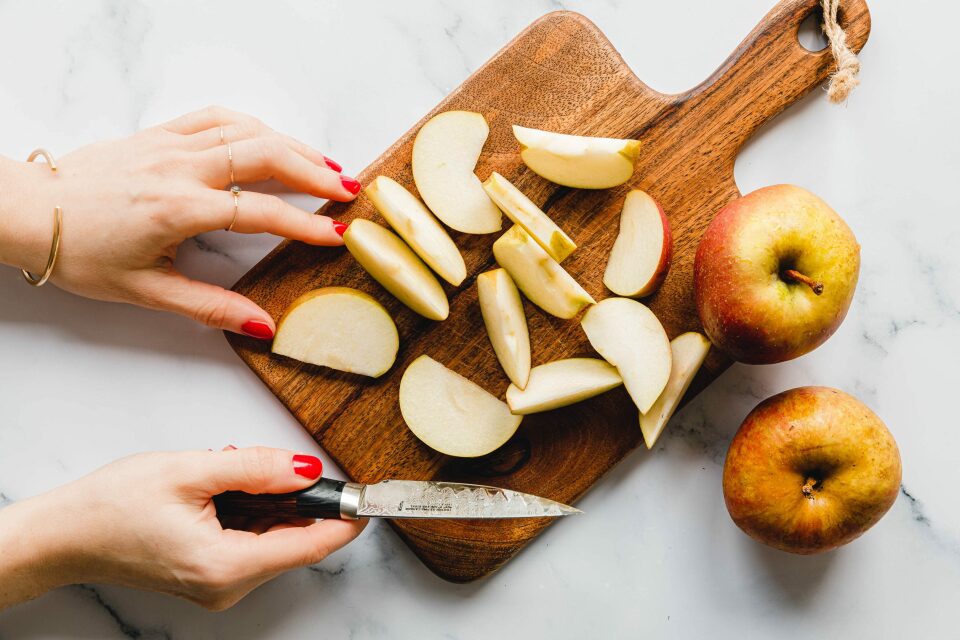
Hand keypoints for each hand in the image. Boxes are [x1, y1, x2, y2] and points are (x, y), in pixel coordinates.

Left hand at [0, 106, 359, 337]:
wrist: (29, 212)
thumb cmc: (80, 252)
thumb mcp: (146, 292)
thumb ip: (209, 307)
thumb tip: (261, 324)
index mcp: (178, 209)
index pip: (260, 212)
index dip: (304, 226)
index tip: (338, 236)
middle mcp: (179, 168)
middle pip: (265, 155)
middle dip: (315, 172)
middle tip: (350, 189)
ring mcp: (170, 144)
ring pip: (247, 131)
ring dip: (292, 145)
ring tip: (326, 164)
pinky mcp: (160, 134)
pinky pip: (217, 118)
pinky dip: (253, 125)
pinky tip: (273, 138)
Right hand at [0, 446, 366, 610]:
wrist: (63, 535)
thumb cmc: (113, 505)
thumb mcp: (191, 470)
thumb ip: (258, 468)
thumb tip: (307, 468)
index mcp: (227, 565)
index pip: (311, 545)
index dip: (345, 518)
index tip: (368, 495)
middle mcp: (228, 586)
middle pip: (294, 540)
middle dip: (296, 498)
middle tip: (274, 462)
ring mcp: (218, 585)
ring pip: (272, 539)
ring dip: (268, 502)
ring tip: (229, 473)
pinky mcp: (209, 576)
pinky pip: (251, 543)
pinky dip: (249, 513)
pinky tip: (222, 490)